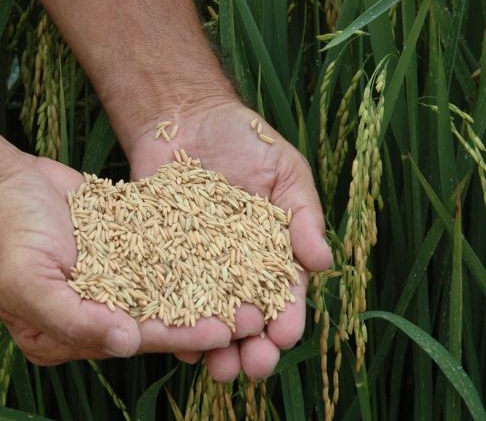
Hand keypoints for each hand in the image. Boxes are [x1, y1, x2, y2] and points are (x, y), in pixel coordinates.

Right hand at [0, 156, 233, 364]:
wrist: (2, 182)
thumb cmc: (5, 232)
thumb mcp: (26, 282)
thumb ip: (74, 319)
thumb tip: (125, 344)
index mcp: (70, 336)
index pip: (134, 339)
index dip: (179, 336)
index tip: (223, 331)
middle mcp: (97, 315)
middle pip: (159, 320)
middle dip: (207, 319)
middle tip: (254, 316)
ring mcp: (112, 283)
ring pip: (169, 291)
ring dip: (210, 291)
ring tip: (252, 288)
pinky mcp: (125, 251)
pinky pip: (164, 258)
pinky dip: (195, 258)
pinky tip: (229, 251)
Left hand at [121, 98, 332, 380]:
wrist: (186, 117)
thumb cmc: (246, 140)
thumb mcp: (286, 171)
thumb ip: (303, 215)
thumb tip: (324, 262)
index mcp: (272, 253)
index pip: (285, 295)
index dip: (288, 318)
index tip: (285, 336)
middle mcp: (236, 269)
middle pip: (248, 319)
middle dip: (254, 348)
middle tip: (254, 368)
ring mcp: (197, 267)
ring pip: (208, 319)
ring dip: (214, 348)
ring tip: (218, 369)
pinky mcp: (160, 258)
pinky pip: (166, 297)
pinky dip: (172, 323)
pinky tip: (177, 343)